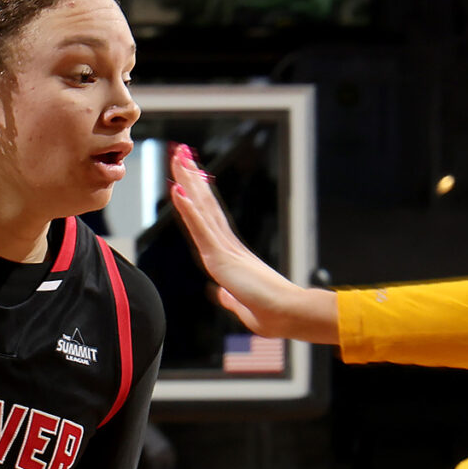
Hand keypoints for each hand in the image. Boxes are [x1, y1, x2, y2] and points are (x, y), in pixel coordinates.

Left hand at [168, 144, 337, 343]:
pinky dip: (188, 210)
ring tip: (178, 158)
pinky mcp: (221, 257)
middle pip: (205, 206)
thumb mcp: (244, 308)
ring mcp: (224, 250)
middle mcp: (228, 247)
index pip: (210, 221)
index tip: (190, 177)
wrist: (289, 314)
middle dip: (192, 179)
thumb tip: (222, 294)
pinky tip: (178, 191)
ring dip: (188, 183)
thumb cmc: (274, 315)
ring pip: (201, 209)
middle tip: (182, 153)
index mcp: (232, 257)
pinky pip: (201, 228)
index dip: (198, 199)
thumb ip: (231, 299)